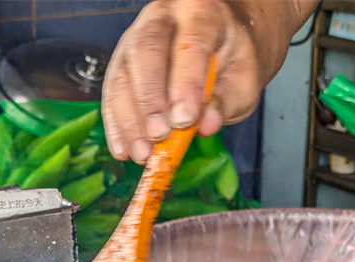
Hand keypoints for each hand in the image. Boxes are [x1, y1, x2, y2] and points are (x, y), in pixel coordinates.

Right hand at [102, 0, 312, 163]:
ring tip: (142, 154)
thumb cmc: (232, 60)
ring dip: (130, 120)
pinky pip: (111, 93)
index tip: (185, 120)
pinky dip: (116, 126)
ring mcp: (135, 37)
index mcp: (201, 12)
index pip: (191, 43)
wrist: (219, 43)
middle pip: (147, 52)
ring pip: (122, 74)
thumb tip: (207, 125)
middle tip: (159, 136)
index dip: (186, 83)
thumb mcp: (243, 79)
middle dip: (150, 100)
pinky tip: (124, 150)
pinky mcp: (120, 63)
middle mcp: (162, 17)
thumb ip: (227, 100)